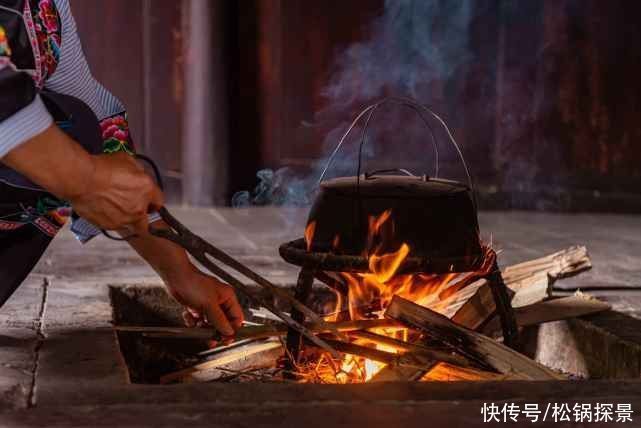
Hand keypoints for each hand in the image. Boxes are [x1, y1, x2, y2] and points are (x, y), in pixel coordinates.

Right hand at [2, 126, 162, 231]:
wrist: (81, 179)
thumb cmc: (103, 166)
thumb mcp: (127, 161)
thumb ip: (138, 172)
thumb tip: (139, 178)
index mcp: (147, 190)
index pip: (159, 201)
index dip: (153, 200)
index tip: (149, 200)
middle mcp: (138, 209)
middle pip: (147, 221)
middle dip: (143, 215)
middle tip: (133, 208)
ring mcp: (124, 220)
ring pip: (132, 226)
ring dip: (128, 220)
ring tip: (118, 211)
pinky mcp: (109, 226)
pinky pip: (116, 226)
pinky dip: (113, 221)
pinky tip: (105, 211)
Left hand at [166, 268, 243, 336]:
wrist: (176, 277)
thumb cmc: (194, 283)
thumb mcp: (209, 304)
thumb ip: (220, 320)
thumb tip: (229, 332)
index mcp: (228, 297)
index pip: (237, 317)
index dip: (232, 329)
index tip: (226, 338)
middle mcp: (219, 301)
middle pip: (223, 322)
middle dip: (215, 330)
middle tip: (212, 339)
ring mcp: (208, 305)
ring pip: (209, 323)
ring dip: (202, 327)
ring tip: (197, 325)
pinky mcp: (197, 307)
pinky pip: (198, 321)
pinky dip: (193, 321)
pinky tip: (188, 315)